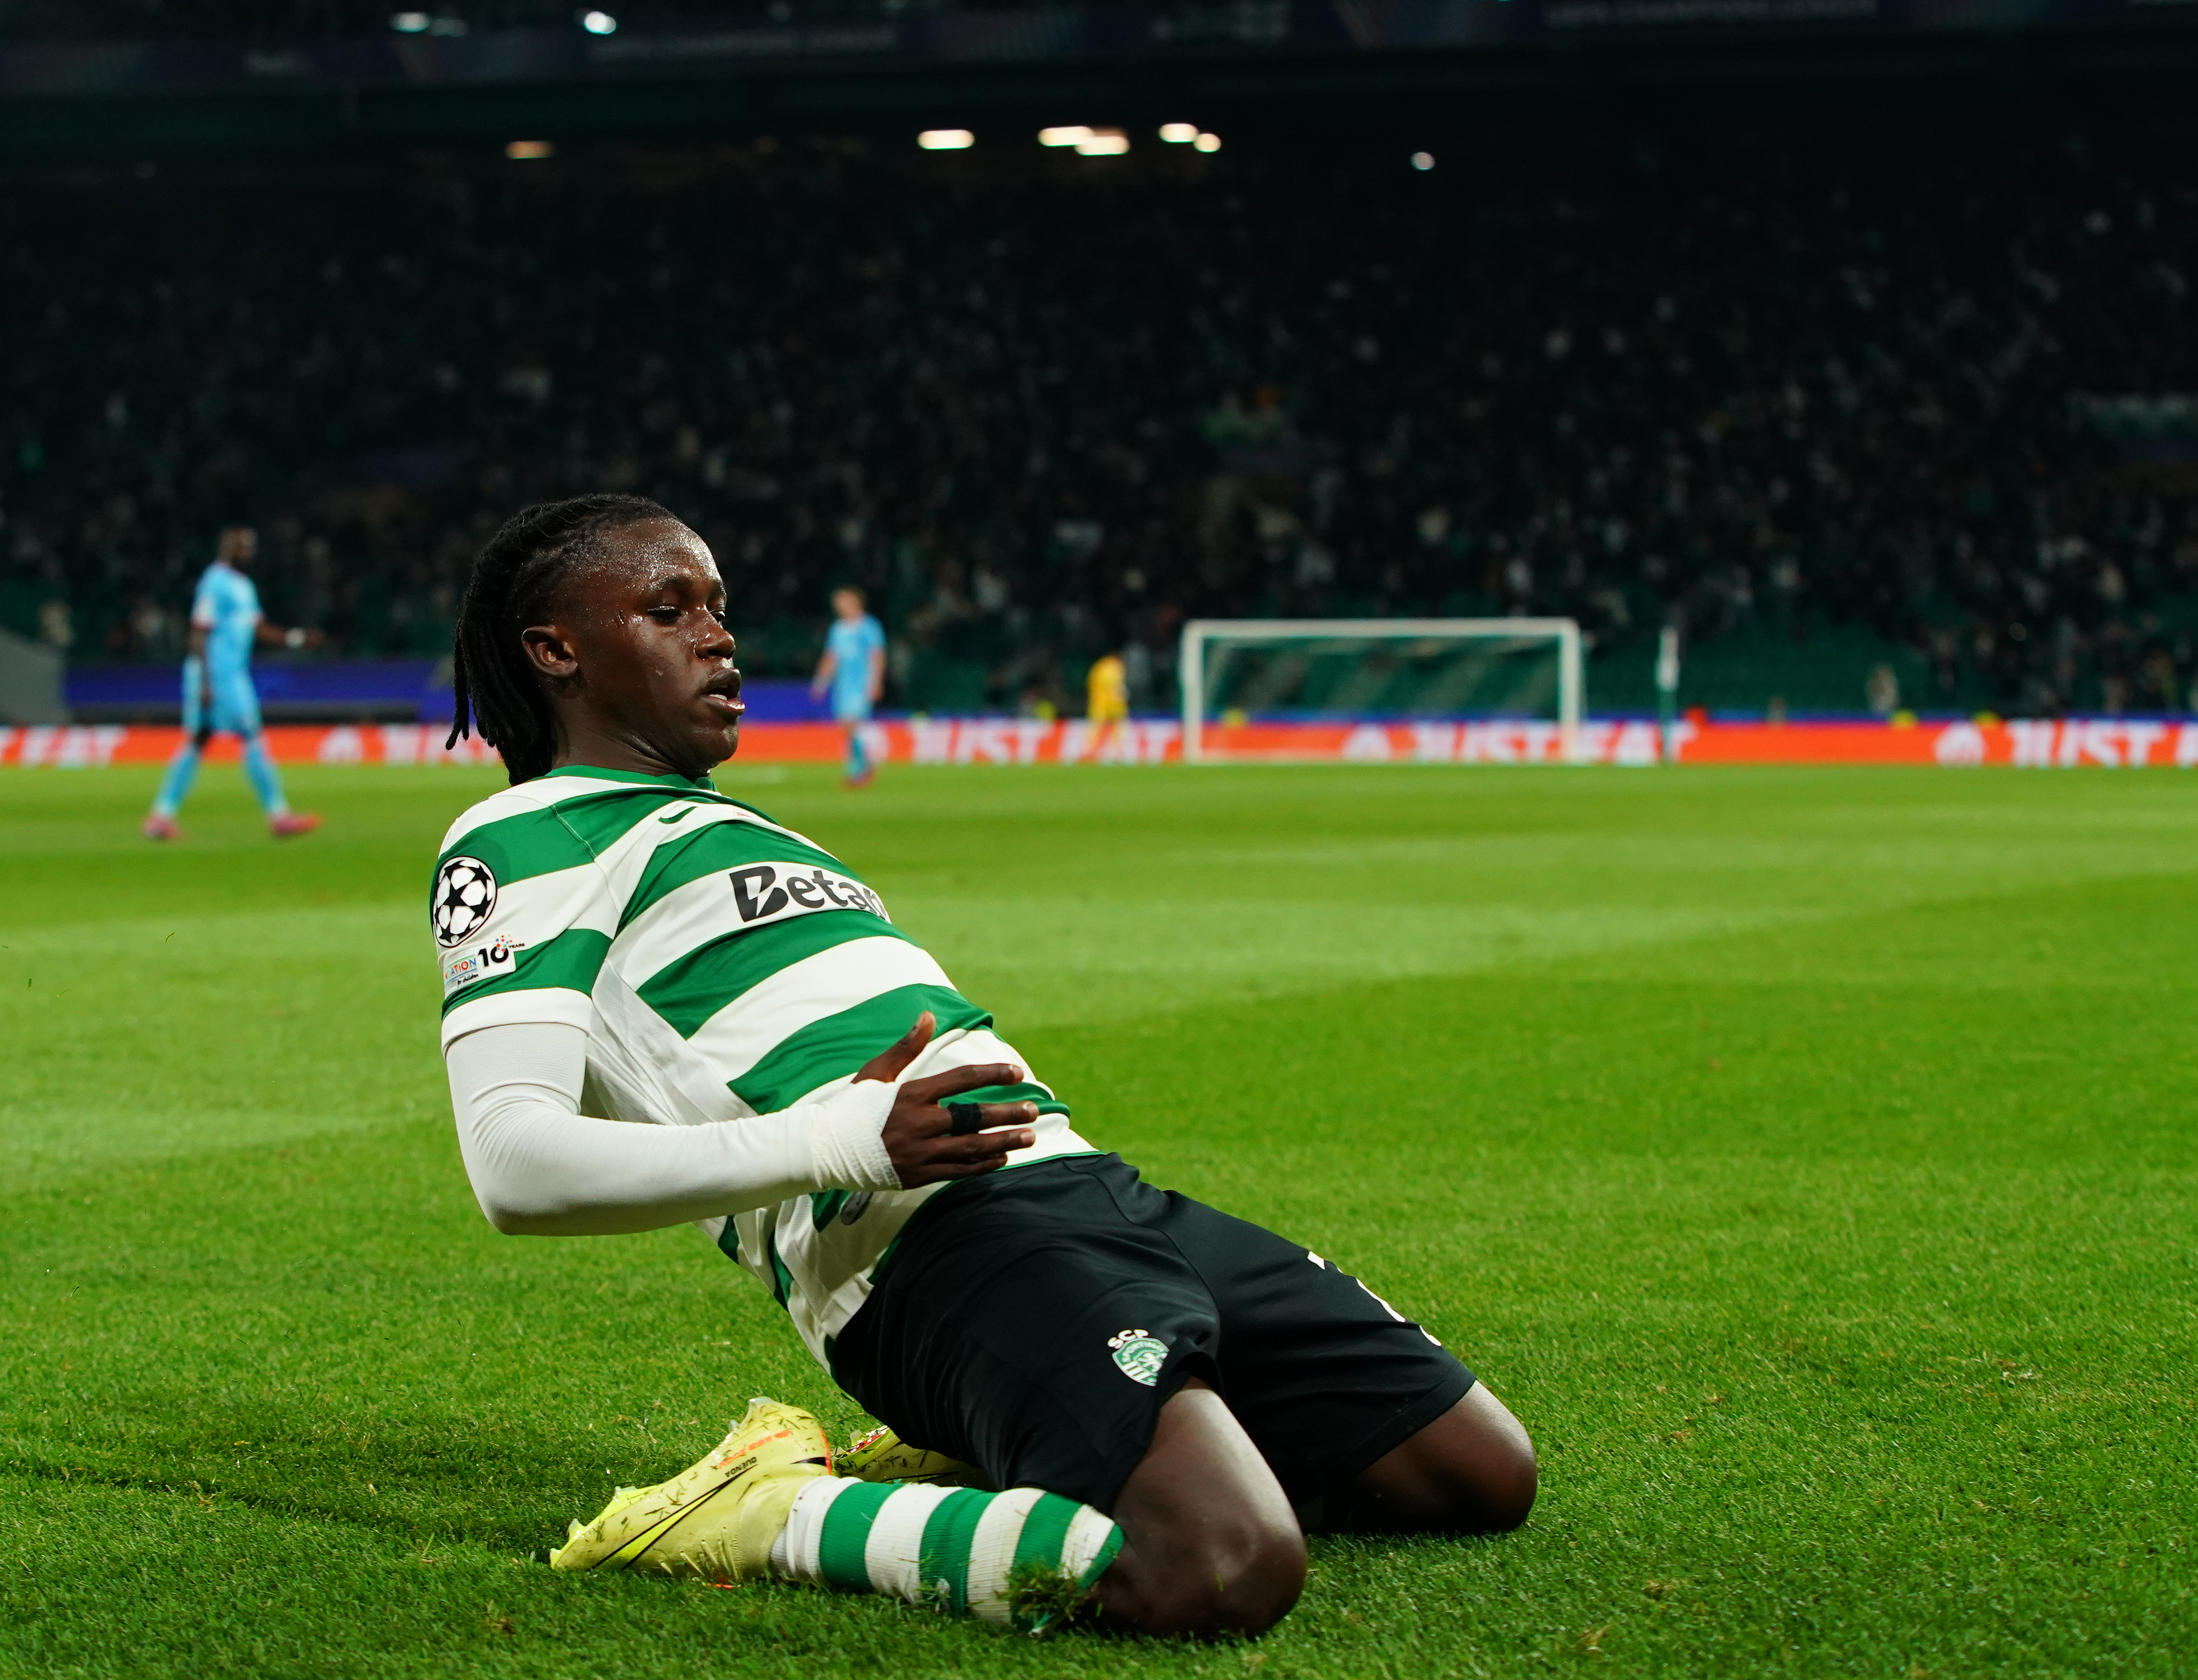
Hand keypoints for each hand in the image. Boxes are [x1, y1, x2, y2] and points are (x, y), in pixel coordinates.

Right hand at [855, 1011, 1038, 1188]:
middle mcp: (918, 1123)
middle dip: (1007, 1113)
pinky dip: (982, 1165)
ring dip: (1004, 1141)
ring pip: (971, 1148)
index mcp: (910, 1095)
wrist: (823, 1150)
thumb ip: (906, 1047)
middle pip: (973, 1117)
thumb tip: (928, 1015)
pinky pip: (957, 1171)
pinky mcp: (916, 1175)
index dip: (992, 1074)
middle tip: (1034, 1110)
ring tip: (1030, 1136)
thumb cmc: (850, 1107)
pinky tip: (1002, 1158)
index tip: (1017, 1072)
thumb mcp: (876, 1073)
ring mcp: (918, 1152)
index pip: (960, 1080)